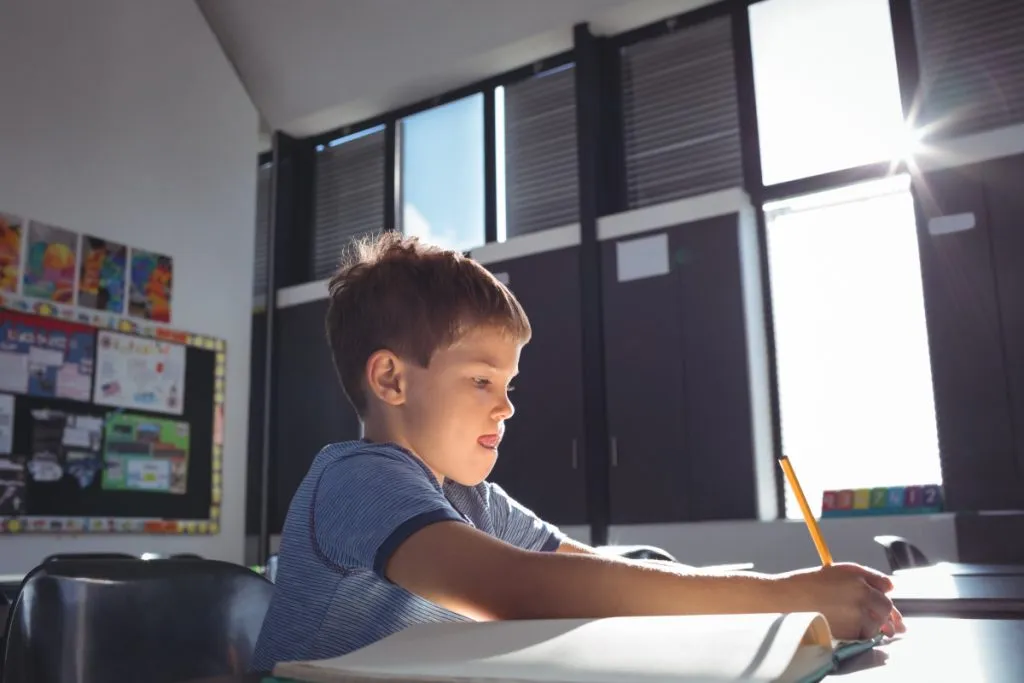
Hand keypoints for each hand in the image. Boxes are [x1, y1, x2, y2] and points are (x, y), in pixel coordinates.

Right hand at [777, 563, 906, 640]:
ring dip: (871, 625)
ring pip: (877, 624)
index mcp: (857, 576)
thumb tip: (890, 589)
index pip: (884, 586)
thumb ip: (863, 577)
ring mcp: (858, 614)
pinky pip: (865, 636)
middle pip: (886, 607)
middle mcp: (862, 594)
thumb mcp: (835, 572)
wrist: (784, 600)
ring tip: (850, 621)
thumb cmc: (804, 584)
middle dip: (883, 613)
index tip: (882, 603)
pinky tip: (844, 628)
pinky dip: (859, 635)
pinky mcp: (851, 631)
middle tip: (873, 617)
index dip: (883, 595)